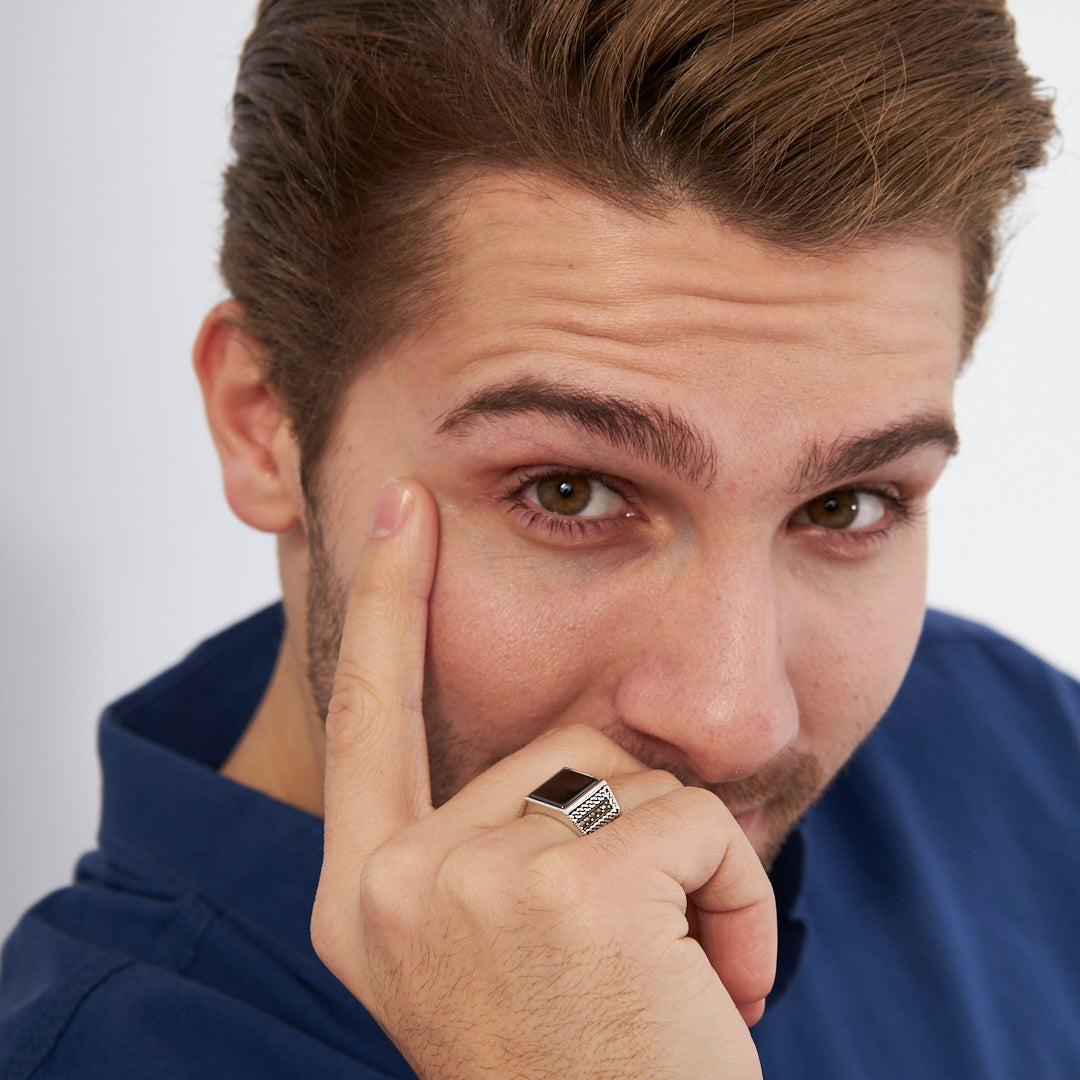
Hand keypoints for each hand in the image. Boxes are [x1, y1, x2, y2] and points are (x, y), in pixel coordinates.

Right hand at [310, 478, 775, 1079]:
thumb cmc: (582, 1068)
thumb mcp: (505, 945)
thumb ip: (503, 829)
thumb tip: (580, 733)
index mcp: (366, 893)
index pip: (369, 709)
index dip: (385, 598)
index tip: (400, 503)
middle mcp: (393, 885)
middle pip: (556, 741)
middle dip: (633, 830)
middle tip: (631, 964)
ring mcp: (472, 886)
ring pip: (633, 776)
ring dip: (688, 874)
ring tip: (669, 985)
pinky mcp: (569, 893)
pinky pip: (697, 823)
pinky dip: (740, 904)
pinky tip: (714, 995)